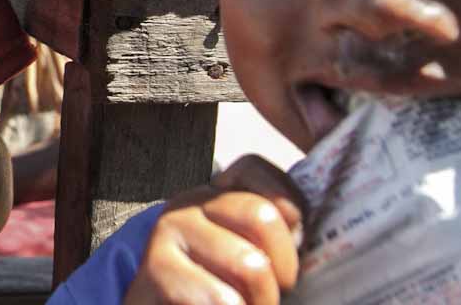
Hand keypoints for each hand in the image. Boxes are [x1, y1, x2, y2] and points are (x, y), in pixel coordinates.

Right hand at [125, 156, 303, 304]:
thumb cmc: (218, 289)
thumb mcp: (249, 254)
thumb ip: (271, 236)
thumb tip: (304, 236)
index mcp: (213, 193)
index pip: (254, 168)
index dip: (289, 209)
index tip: (288, 248)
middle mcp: (188, 203)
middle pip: (261, 215)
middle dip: (283, 268)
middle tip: (274, 293)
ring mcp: (167, 232)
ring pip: (249, 264)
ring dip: (261, 302)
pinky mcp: (155, 271)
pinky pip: (221, 299)